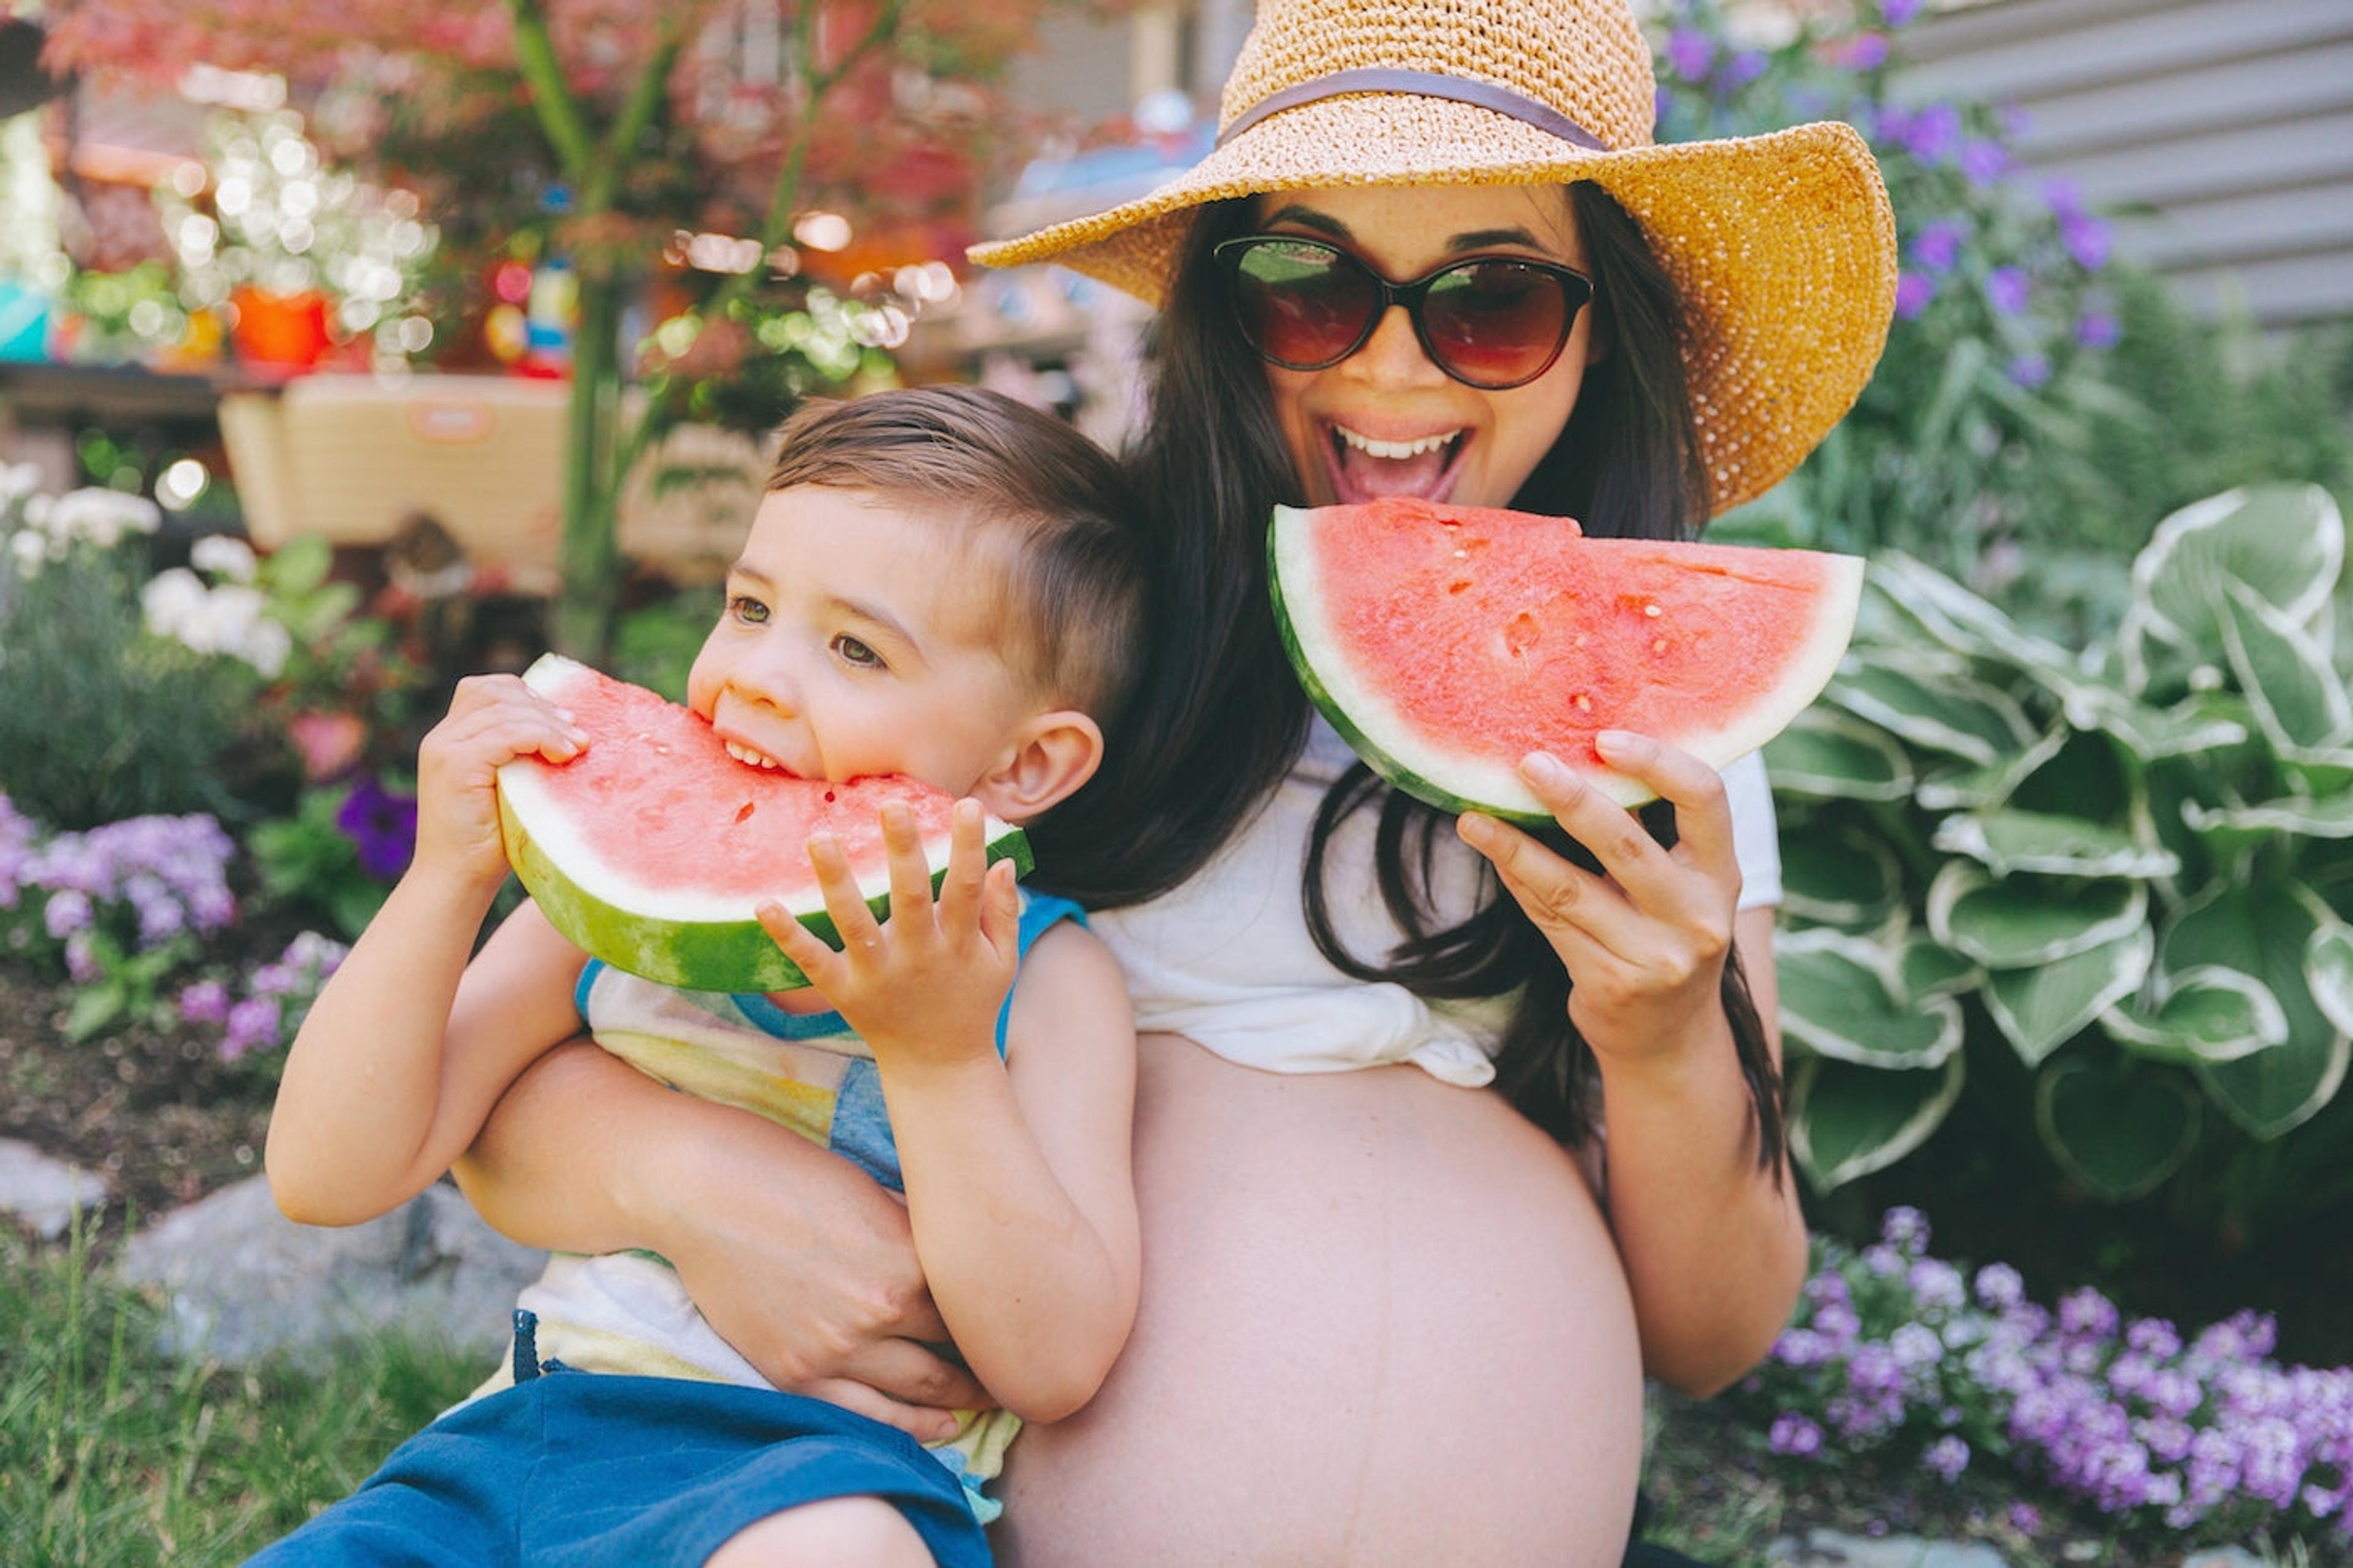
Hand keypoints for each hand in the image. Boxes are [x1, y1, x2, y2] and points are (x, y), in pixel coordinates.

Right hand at [412, 674, 586, 891]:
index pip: (486, 689)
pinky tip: (564, 754)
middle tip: (578, 733)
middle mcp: (441, 737)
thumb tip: (573, 729)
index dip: (527, 695)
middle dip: (543, 707)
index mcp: (449, 737)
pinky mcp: (455, 765)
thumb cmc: (490, 841)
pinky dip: (541, 737)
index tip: (563, 719)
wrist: (456, 879)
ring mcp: (444, 749)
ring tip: (579, 746)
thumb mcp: (509, 787)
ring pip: (505, 709)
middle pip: (496, 692)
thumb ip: (521, 756)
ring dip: (549, 723)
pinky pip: (506, 734)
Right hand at [656, 1146, 993, 1439]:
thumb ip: (916, 1237)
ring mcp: (833, 1351)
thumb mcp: (874, 1195)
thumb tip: (956, 1258)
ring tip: (985, 1408)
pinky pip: (860, 1416)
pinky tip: (934, 1432)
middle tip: (1018, 1376)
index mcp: (908, 1262)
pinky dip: (903, 1428)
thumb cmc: (788, 1173)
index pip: (974, 1309)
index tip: (1021, 1328)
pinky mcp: (793, 1373)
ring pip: (915, 1396)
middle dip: (990, 1372)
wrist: (703, 1193)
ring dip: (956, 1407)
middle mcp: (878, 1313)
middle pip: (953, 1358)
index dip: (1000, 1322)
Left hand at [757, 798, 1018, 1069]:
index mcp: (958, 945)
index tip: (967, 804)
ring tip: (819, 837)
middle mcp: (918, 957)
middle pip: (911, 898)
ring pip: (855, 924)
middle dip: (902, 851)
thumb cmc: (973, 1002)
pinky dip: (788, 936)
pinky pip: (813, 962)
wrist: (938, 1066)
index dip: (968, 846)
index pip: (966, 888)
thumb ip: (1004, 911)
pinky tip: (764, 905)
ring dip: (836, 881)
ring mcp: (878, 976)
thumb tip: (1003, 860)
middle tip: (891, 805)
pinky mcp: (844, 992)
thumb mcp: (1002, 961)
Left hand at [1456, 730, 1737, 1065]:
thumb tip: (1571, 751)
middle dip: (1573, 800)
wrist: (1668, 1038)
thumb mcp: (1680, 885)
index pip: (1704, 798)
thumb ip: (1647, 830)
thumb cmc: (1666, 935)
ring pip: (1569, 887)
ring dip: (1515, 846)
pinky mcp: (1610, 983)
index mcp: (1721, 873)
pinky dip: (1518, 881)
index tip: (1605, 737)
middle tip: (1527, 763)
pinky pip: (1550, 920)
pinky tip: (1492, 853)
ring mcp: (1655, 956)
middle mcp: (1696, 915)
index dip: (1657, 761)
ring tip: (1474, 817)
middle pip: (1627, 844)